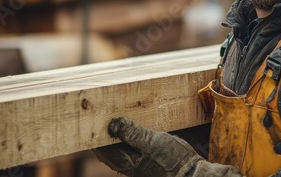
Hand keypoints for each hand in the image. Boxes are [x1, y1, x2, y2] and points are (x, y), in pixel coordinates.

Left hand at [93, 117, 242, 176]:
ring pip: (119, 145)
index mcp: (125, 160)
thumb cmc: (172, 162)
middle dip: (102, 130)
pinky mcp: (148, 158)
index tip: (88, 115)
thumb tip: (112, 124)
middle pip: (107, 145)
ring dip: (115, 131)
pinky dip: (128, 134)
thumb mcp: (153, 143)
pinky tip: (133, 124)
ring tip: (113, 114)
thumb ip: (133, 134)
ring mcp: (138, 161)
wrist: (192, 175)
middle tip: (99, 111)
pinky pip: (132, 144)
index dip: (93, 131)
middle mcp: (128, 163)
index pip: (100, 145)